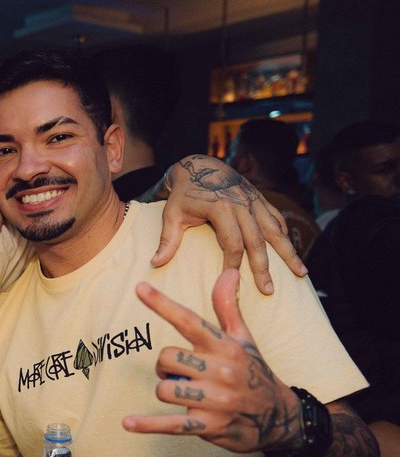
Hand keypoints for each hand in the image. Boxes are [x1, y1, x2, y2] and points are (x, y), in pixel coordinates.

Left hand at [122, 269, 300, 453]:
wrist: (280, 417)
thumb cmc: (253, 372)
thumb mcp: (243, 339)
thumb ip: (227, 306)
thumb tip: (229, 271)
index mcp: (224, 346)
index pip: (189, 320)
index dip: (162, 304)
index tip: (139, 288)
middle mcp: (220, 371)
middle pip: (166, 358)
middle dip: (165, 366)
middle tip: (180, 372)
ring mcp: (215, 400)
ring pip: (165, 388)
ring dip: (167, 390)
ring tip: (183, 392)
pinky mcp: (209, 425)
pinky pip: (172, 423)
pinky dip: (148, 425)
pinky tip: (127, 423)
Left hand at [151, 155, 305, 294]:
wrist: (200, 166)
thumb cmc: (183, 194)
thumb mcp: (171, 214)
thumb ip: (168, 239)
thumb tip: (155, 263)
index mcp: (221, 208)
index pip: (231, 242)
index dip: (232, 264)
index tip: (231, 282)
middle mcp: (242, 205)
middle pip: (257, 240)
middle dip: (263, 267)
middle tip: (267, 290)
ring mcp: (254, 202)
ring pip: (275, 231)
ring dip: (288, 253)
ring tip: (301, 274)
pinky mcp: (261, 200)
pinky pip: (277, 220)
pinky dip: (286, 237)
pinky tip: (294, 254)